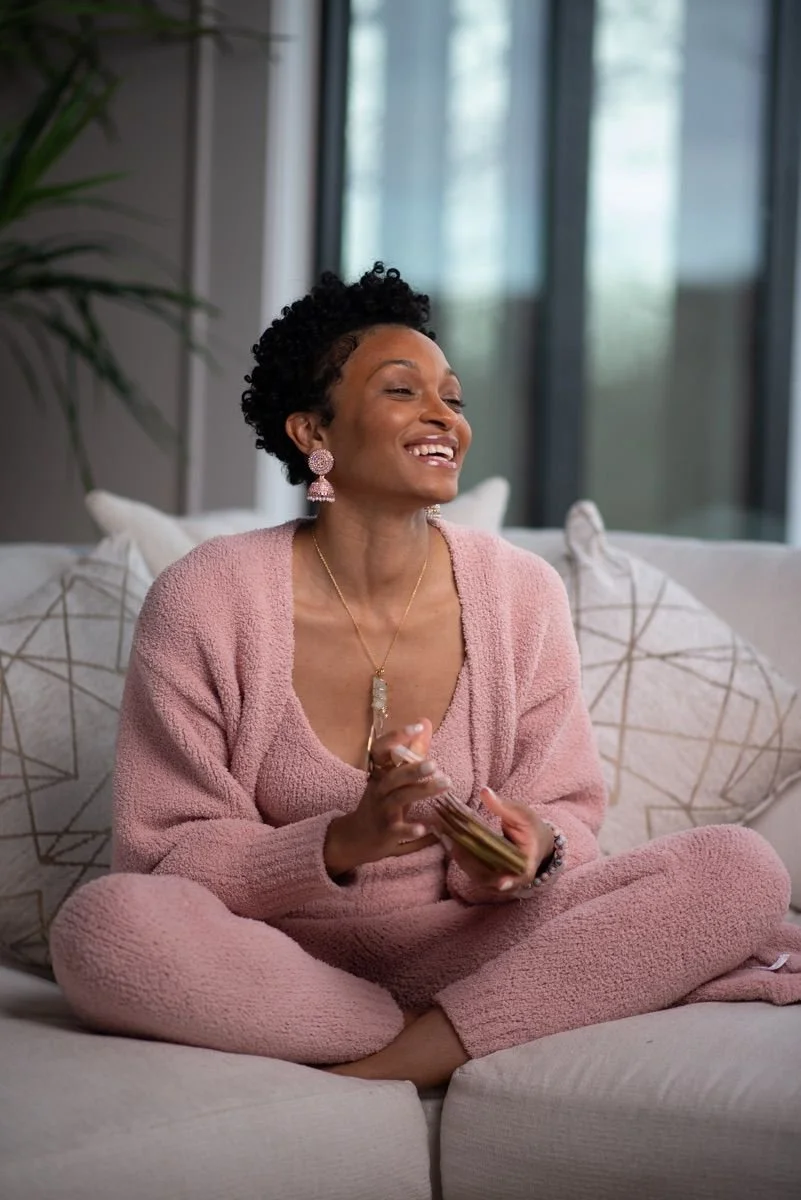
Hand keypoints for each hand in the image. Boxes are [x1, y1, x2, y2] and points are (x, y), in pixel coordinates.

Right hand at [324, 719, 448, 875]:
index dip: (396, 737)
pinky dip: (409, 829)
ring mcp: (381, 811)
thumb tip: (425, 722)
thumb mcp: (396, 777)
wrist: (357, 837)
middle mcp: (379, 789)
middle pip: (393, 776)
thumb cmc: (382, 802)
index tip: (417, 727)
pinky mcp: (386, 833)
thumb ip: (413, 752)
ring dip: (421, 791)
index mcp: (380, 773)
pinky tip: (424, 828)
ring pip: (398, 798)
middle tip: (434, 764)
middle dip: (413, 769)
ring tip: (444, 784)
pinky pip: (397, 830)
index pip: (381, 750)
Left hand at [437, 787, 554, 893]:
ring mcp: (496, 881)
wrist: (533, 843)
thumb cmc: (530, 827)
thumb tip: (484, 792)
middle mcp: (512, 878)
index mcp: (527, 864)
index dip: (510, 881)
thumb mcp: (522, 815)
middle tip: (451, 837)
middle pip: (489, 874)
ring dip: (459, 853)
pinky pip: (470, 868)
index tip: (500, 884)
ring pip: (475, 872)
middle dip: (469, 857)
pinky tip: (445, 837)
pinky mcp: (485, 877)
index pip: (520, 876)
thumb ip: (503, 806)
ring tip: (443, 832)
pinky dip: (458, 854)